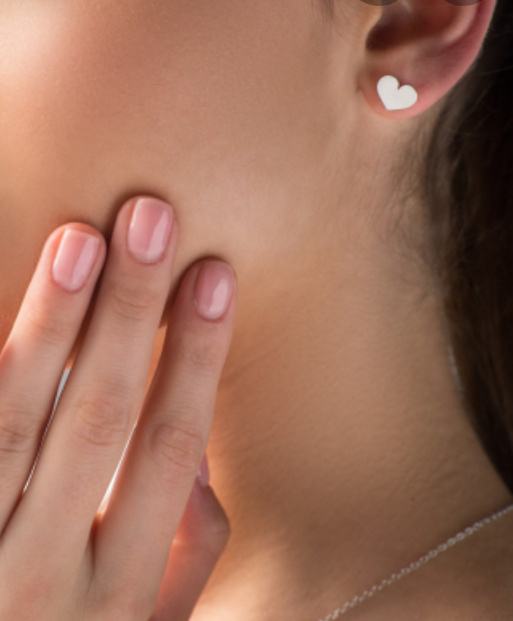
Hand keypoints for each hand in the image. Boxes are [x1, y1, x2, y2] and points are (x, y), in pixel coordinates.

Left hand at [0, 196, 236, 619]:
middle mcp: (41, 578)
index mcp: (116, 599)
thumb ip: (184, 557)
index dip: (196, 357)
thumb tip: (202, 460)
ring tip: (80, 239)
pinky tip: (3, 304)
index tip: (213, 276)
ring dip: (51, 324)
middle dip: (130, 313)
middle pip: (98, 419)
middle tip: (151, 218)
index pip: (170, 450)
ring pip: (11, 421)